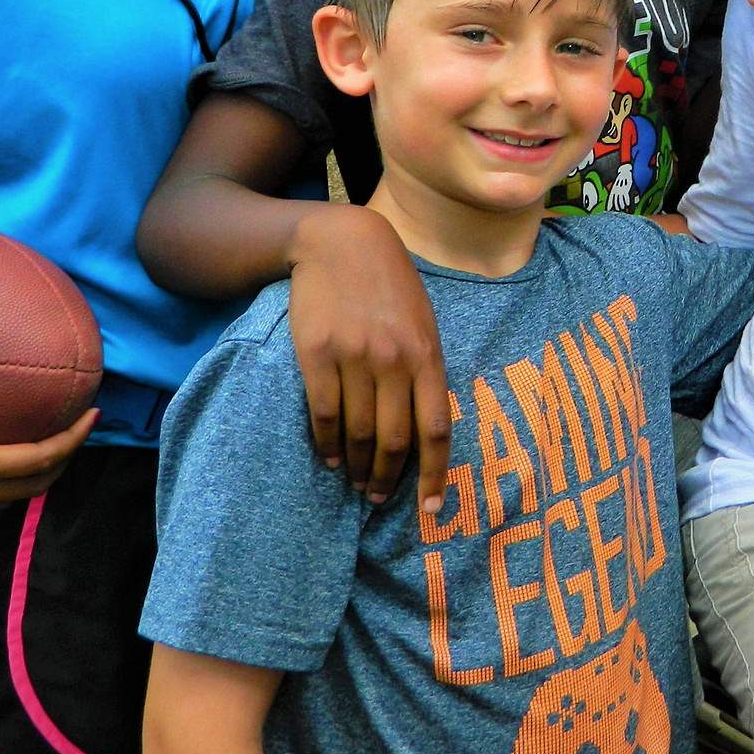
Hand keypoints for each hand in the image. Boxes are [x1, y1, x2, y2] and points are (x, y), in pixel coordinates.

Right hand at [286, 206, 450, 510]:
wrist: (343, 242)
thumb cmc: (391, 287)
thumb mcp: (423, 323)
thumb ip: (426, 371)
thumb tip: (426, 431)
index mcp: (428, 355)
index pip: (437, 430)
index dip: (435, 476)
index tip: (431, 511)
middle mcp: (394, 360)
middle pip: (395, 440)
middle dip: (388, 479)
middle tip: (379, 497)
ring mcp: (355, 357)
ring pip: (358, 433)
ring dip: (357, 467)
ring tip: (356, 482)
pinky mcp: (317, 353)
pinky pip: (323, 413)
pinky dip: (327, 444)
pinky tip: (330, 457)